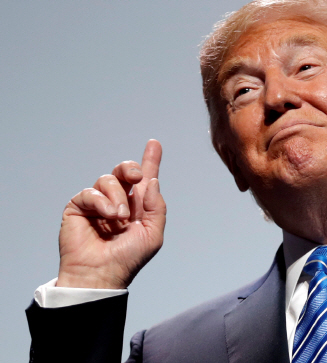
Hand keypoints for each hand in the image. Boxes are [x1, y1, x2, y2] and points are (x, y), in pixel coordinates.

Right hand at [57, 140, 165, 288]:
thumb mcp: (152, 234)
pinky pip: (91, 192)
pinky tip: (108, 216)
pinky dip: (102, 202)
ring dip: (117, 197)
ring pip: (108, 179)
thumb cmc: (128, 258)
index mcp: (137, 207)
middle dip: (132, 168)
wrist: (100, 274)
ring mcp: (98, 204)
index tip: (154, 143)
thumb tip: (152, 181)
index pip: (144, 179)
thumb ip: (156, 207)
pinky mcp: (78, 207)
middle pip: (124, 171)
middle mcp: (118, 201)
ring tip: (120, 218)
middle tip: (137, 177)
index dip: (150, 160)